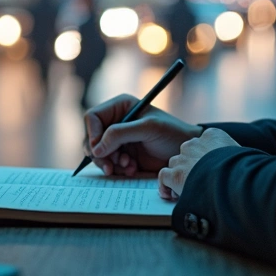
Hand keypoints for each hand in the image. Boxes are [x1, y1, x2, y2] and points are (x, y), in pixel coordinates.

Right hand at [84, 94, 201, 176]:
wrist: (184, 153)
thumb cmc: (171, 133)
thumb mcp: (147, 129)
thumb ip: (120, 134)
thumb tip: (96, 148)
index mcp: (120, 106)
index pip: (92, 117)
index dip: (93, 134)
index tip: (100, 149)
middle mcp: (116, 121)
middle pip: (92, 137)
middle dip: (100, 153)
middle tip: (110, 166)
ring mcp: (117, 138)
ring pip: (98, 152)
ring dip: (110, 162)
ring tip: (128, 166)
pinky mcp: (122, 153)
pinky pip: (108, 162)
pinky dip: (117, 168)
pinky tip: (132, 168)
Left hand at [158, 128, 239, 200]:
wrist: (233, 178)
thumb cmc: (243, 169)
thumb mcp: (242, 155)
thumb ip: (232, 157)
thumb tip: (240, 167)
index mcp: (213, 135)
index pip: (203, 144)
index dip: (204, 158)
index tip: (209, 168)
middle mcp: (195, 143)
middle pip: (187, 153)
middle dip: (191, 166)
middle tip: (198, 181)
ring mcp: (184, 158)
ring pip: (175, 164)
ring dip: (179, 176)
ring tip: (188, 190)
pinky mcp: (176, 174)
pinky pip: (164, 177)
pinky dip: (166, 186)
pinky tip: (171, 194)